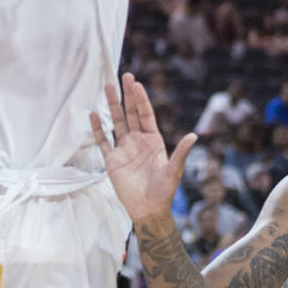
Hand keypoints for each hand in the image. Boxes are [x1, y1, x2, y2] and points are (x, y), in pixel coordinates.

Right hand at [90, 72, 196, 223]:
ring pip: (116, 122)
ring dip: (112, 106)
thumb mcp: (174, 171)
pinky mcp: (112, 160)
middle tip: (124, 76)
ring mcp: (124, 149)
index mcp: (153, 140)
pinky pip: (103, 141)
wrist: (148, 211)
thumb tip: (194, 136)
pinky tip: (93, 115)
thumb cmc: (164, 192)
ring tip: (108, 87)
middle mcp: (138, 140)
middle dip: (127, 95)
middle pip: (131, 113)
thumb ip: (181, 153)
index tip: (136, 84)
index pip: (146, 114)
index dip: (141, 99)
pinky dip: (98, 129)